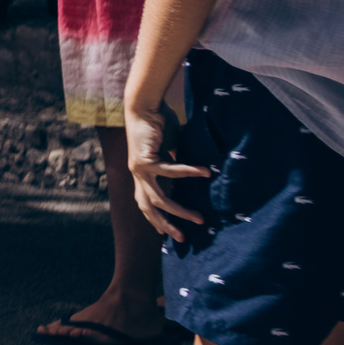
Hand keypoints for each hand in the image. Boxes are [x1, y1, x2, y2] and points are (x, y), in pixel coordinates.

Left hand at [125, 102, 210, 236]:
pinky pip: (171, 172)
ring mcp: (140, 169)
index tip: (167, 234)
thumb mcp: (168, 150)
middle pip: (149, 208)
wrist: (143, 106)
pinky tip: (205, 173)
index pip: (145, 203)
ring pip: (159, 199)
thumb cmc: (158, 126)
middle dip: (164, 225)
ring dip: (179, 211)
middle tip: (182, 238)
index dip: (155, 219)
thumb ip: (176, 163)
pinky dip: (189, 173)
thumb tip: (196, 173)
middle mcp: (138, 175)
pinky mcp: (145, 160)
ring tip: (199, 219)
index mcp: (142, 174)